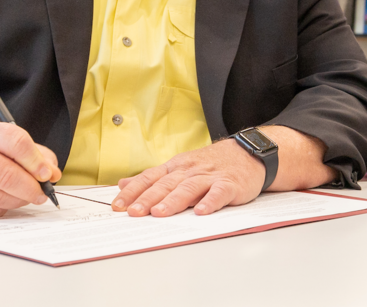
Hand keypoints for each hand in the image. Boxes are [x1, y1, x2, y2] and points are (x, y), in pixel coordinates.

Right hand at [0, 118, 60, 218]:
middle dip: (29, 188)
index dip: (35, 161)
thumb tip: (53, 174)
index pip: (15, 142)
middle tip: (41, 194)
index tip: (48, 175)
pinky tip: (2, 202)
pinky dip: (0, 209)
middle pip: (4, 174)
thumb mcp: (4, 141)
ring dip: (17, 201)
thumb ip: (34, 154)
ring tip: (24, 197)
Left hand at [112, 139, 264, 216]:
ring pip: (189, 188)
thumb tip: (123, 184)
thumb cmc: (212, 164)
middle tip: (134, 212)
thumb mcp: (179, 166)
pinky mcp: (229, 184)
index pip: (150, 178)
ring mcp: (209, 177)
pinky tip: (201, 211)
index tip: (118, 206)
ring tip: (160, 213)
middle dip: (148, 198)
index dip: (133, 191)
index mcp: (176, 167)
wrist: (248, 153)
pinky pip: (219, 193)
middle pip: (166, 184)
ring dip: (173, 201)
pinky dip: (210, 202)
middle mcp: (189, 170)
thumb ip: (153, 177)